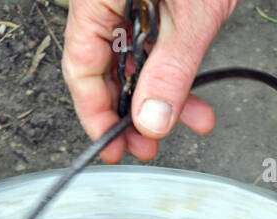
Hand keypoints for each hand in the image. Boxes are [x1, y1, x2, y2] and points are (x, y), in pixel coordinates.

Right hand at [62, 0, 238, 162]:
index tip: (113, 145)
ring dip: (165, 96)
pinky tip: (194, 95)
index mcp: (98, 0)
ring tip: (191, 120)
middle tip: (149, 146)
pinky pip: (158, 48)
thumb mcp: (189, 18)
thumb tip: (153, 119)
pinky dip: (177, 73)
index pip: (82, 69)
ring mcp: (134, 5)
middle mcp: (110, 2)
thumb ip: (171, 72)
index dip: (96, 114)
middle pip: (110, 71)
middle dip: (136, 112)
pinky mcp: (159, 7)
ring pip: (139, 63)